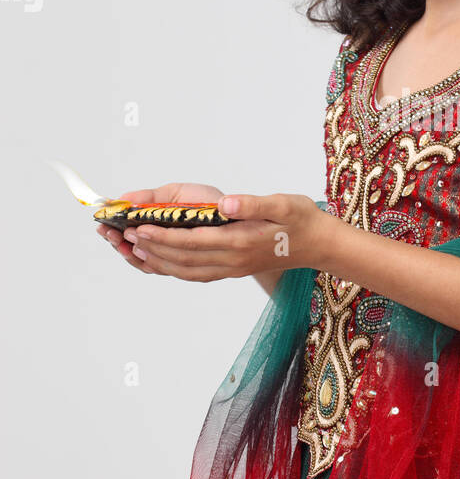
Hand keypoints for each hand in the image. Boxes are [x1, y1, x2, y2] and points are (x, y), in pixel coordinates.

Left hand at [109, 191, 324, 282]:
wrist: (319, 245)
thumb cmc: (301, 220)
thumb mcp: (283, 204)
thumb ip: (252, 204)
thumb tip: (224, 203)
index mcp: (241, 242)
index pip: (192, 242)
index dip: (163, 235)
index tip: (138, 227)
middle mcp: (232, 261)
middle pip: (181, 259)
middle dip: (149, 248)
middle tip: (122, 236)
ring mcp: (231, 269)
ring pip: (184, 271)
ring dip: (155, 261)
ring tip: (130, 249)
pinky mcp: (231, 270)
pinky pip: (194, 275)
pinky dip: (171, 270)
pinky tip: (157, 262)